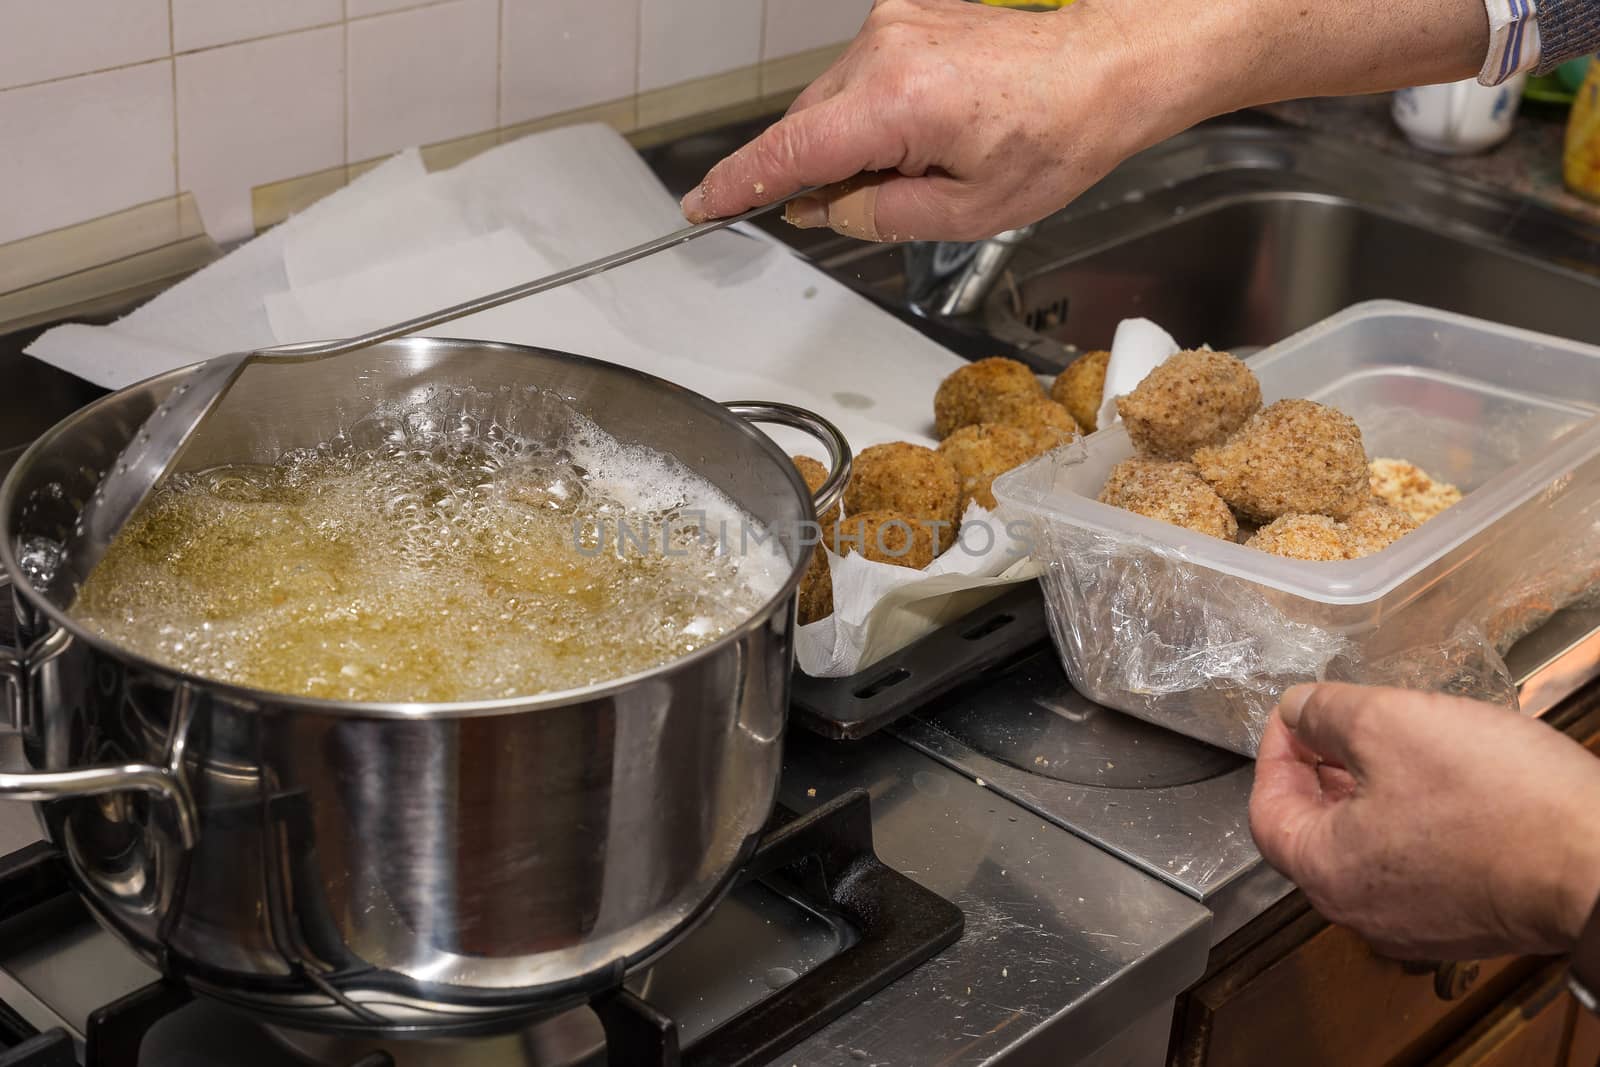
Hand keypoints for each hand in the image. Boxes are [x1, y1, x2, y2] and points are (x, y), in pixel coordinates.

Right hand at [680, 0, 1486, 241]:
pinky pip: (860, 80)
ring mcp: (892, 28)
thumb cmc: (1060, 134)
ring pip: (833, 105)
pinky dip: (871, 118)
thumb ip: (881, 216)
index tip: (701, 206)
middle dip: (817, 177)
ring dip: (852, 147)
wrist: (1111, 66)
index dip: (737, 185)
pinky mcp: (907, 19)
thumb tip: (829, 211)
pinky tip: (923, 138)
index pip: (787, 151)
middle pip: (808, 129)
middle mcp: (881, 52)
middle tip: (866, 210)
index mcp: (895, 102)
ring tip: (925, 168)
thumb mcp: (971, 211)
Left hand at [1249, 683, 1599, 959]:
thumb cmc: (1495, 800)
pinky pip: (1414, 866)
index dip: (1275, 752)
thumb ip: (1326, 712)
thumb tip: (1296, 710)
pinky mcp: (1463, 922)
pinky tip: (1444, 785)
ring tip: (1397, 745)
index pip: (1267, 811)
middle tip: (1342, 723)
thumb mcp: (1390, 724)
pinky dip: (1411, 821)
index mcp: (1327, 872)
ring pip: (1366, 848)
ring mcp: (1415, 924)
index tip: (1298, 714)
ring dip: (1368, 792)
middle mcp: (1361, 912)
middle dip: (1322, 769)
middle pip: (1314, 832)